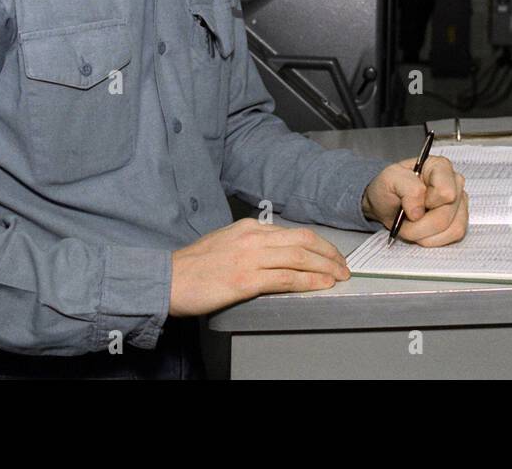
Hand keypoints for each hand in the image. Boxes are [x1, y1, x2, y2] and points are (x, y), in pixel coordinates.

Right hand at [169, 217, 350, 316]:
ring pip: (299, 257)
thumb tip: (275, 255)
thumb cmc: (193, 266)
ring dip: (325, 267)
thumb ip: (250, 244)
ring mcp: (250, 258)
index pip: (294, 232)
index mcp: (248, 227)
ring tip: (339, 277)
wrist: (168, 279)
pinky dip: (309, 281)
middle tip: (344, 266)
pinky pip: (286, 278)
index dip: (318, 244)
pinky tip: (321, 285)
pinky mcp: (246, 280)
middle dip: (329, 253)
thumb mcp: (225, 243)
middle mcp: (253, 237)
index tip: (330, 254)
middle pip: (303, 240)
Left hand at [360, 156, 467, 246]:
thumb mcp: (389, 179)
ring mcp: (460, 203)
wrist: (388, 205)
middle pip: (446, 215)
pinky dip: (433, 240)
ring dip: (426, 235)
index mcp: (440, 167)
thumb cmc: (390, 188)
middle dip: (420, 225)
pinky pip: (453, 237)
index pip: (445, 192)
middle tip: (405, 221)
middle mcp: (455, 183)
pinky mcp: (460, 220)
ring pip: (453, 229)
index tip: (410, 202)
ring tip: (412, 226)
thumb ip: (406, 188)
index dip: (426, 202)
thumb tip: (419, 212)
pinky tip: (422, 231)